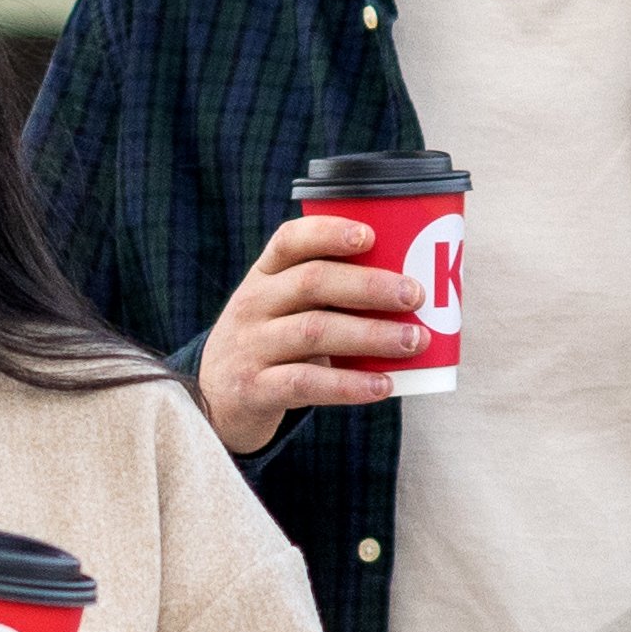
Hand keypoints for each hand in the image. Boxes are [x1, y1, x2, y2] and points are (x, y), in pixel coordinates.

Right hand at [187, 213, 429, 452]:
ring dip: (371, 335)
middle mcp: (253, 304)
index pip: (290, 240)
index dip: (329, 233)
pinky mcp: (255, 388)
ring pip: (315, 332)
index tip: (370, 236)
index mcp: (265, 275)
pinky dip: (348, 385)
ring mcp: (251, 346)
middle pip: (312, 282)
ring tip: (414, 340)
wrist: (214, 398)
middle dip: (369, 286)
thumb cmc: (272, 344)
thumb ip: (328, 296)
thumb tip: (412, 291)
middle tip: (415, 295)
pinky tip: (383, 385)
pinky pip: (306, 383)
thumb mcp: (282, 308)